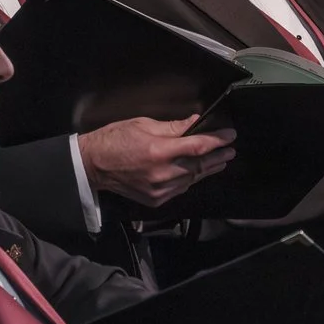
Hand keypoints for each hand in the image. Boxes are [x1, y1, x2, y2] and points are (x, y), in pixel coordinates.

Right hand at [78, 114, 237, 206]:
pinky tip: (197, 173)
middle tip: (230, 150)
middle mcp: (162, 173)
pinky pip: (180, 189)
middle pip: (199, 165)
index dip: (217, 141)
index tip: (230, 135)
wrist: (92, 165)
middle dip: (217, 156)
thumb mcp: (143, 124)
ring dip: (207, 169)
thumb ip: (172, 127)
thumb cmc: (115, 140)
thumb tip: (194, 123)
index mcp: (159, 151)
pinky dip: (190, 180)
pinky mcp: (155, 199)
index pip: (198, 146)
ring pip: (192, 179)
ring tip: (219, 161)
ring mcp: (159, 189)